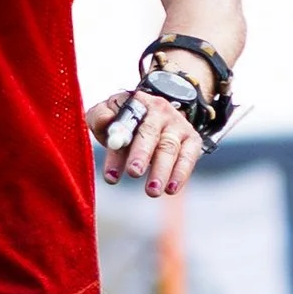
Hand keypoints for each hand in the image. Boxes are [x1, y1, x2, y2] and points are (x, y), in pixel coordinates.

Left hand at [87, 86, 205, 197]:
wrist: (157, 115)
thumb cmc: (126, 121)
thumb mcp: (109, 113)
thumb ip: (100, 116)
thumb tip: (106, 121)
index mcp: (138, 103)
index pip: (126, 120)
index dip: (120, 138)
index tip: (111, 159)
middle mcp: (160, 112)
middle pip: (150, 133)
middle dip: (141, 154)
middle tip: (134, 172)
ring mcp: (178, 125)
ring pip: (170, 148)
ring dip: (161, 170)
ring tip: (152, 191)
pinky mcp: (192, 140)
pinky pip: (188, 157)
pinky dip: (181, 174)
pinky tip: (171, 189)